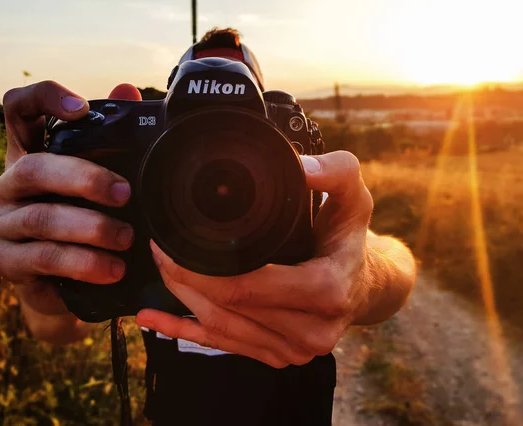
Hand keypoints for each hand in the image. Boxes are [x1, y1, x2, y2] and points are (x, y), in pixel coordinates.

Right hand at [0, 82, 140, 316]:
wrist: (66, 283)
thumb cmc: (85, 222)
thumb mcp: (98, 182)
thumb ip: (110, 141)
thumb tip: (127, 90)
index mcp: (30, 155)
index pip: (19, 111)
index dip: (43, 99)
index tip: (81, 107)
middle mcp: (7, 184)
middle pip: (35, 168)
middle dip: (85, 178)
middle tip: (124, 193)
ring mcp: (2, 224)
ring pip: (42, 217)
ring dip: (91, 228)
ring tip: (126, 238)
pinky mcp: (7, 261)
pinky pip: (44, 258)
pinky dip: (84, 263)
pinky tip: (112, 269)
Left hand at [136, 151, 374, 367]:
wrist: (368, 283)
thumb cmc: (352, 237)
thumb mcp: (354, 196)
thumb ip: (333, 172)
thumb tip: (298, 165)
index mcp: (327, 290)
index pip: (248, 287)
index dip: (202, 268)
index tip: (173, 242)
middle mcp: (313, 330)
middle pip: (228, 309)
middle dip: (185, 280)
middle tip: (160, 248)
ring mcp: (296, 349)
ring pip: (222, 329)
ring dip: (183, 301)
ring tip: (160, 269)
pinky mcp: (281, 356)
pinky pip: (225, 346)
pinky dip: (185, 332)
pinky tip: (155, 321)